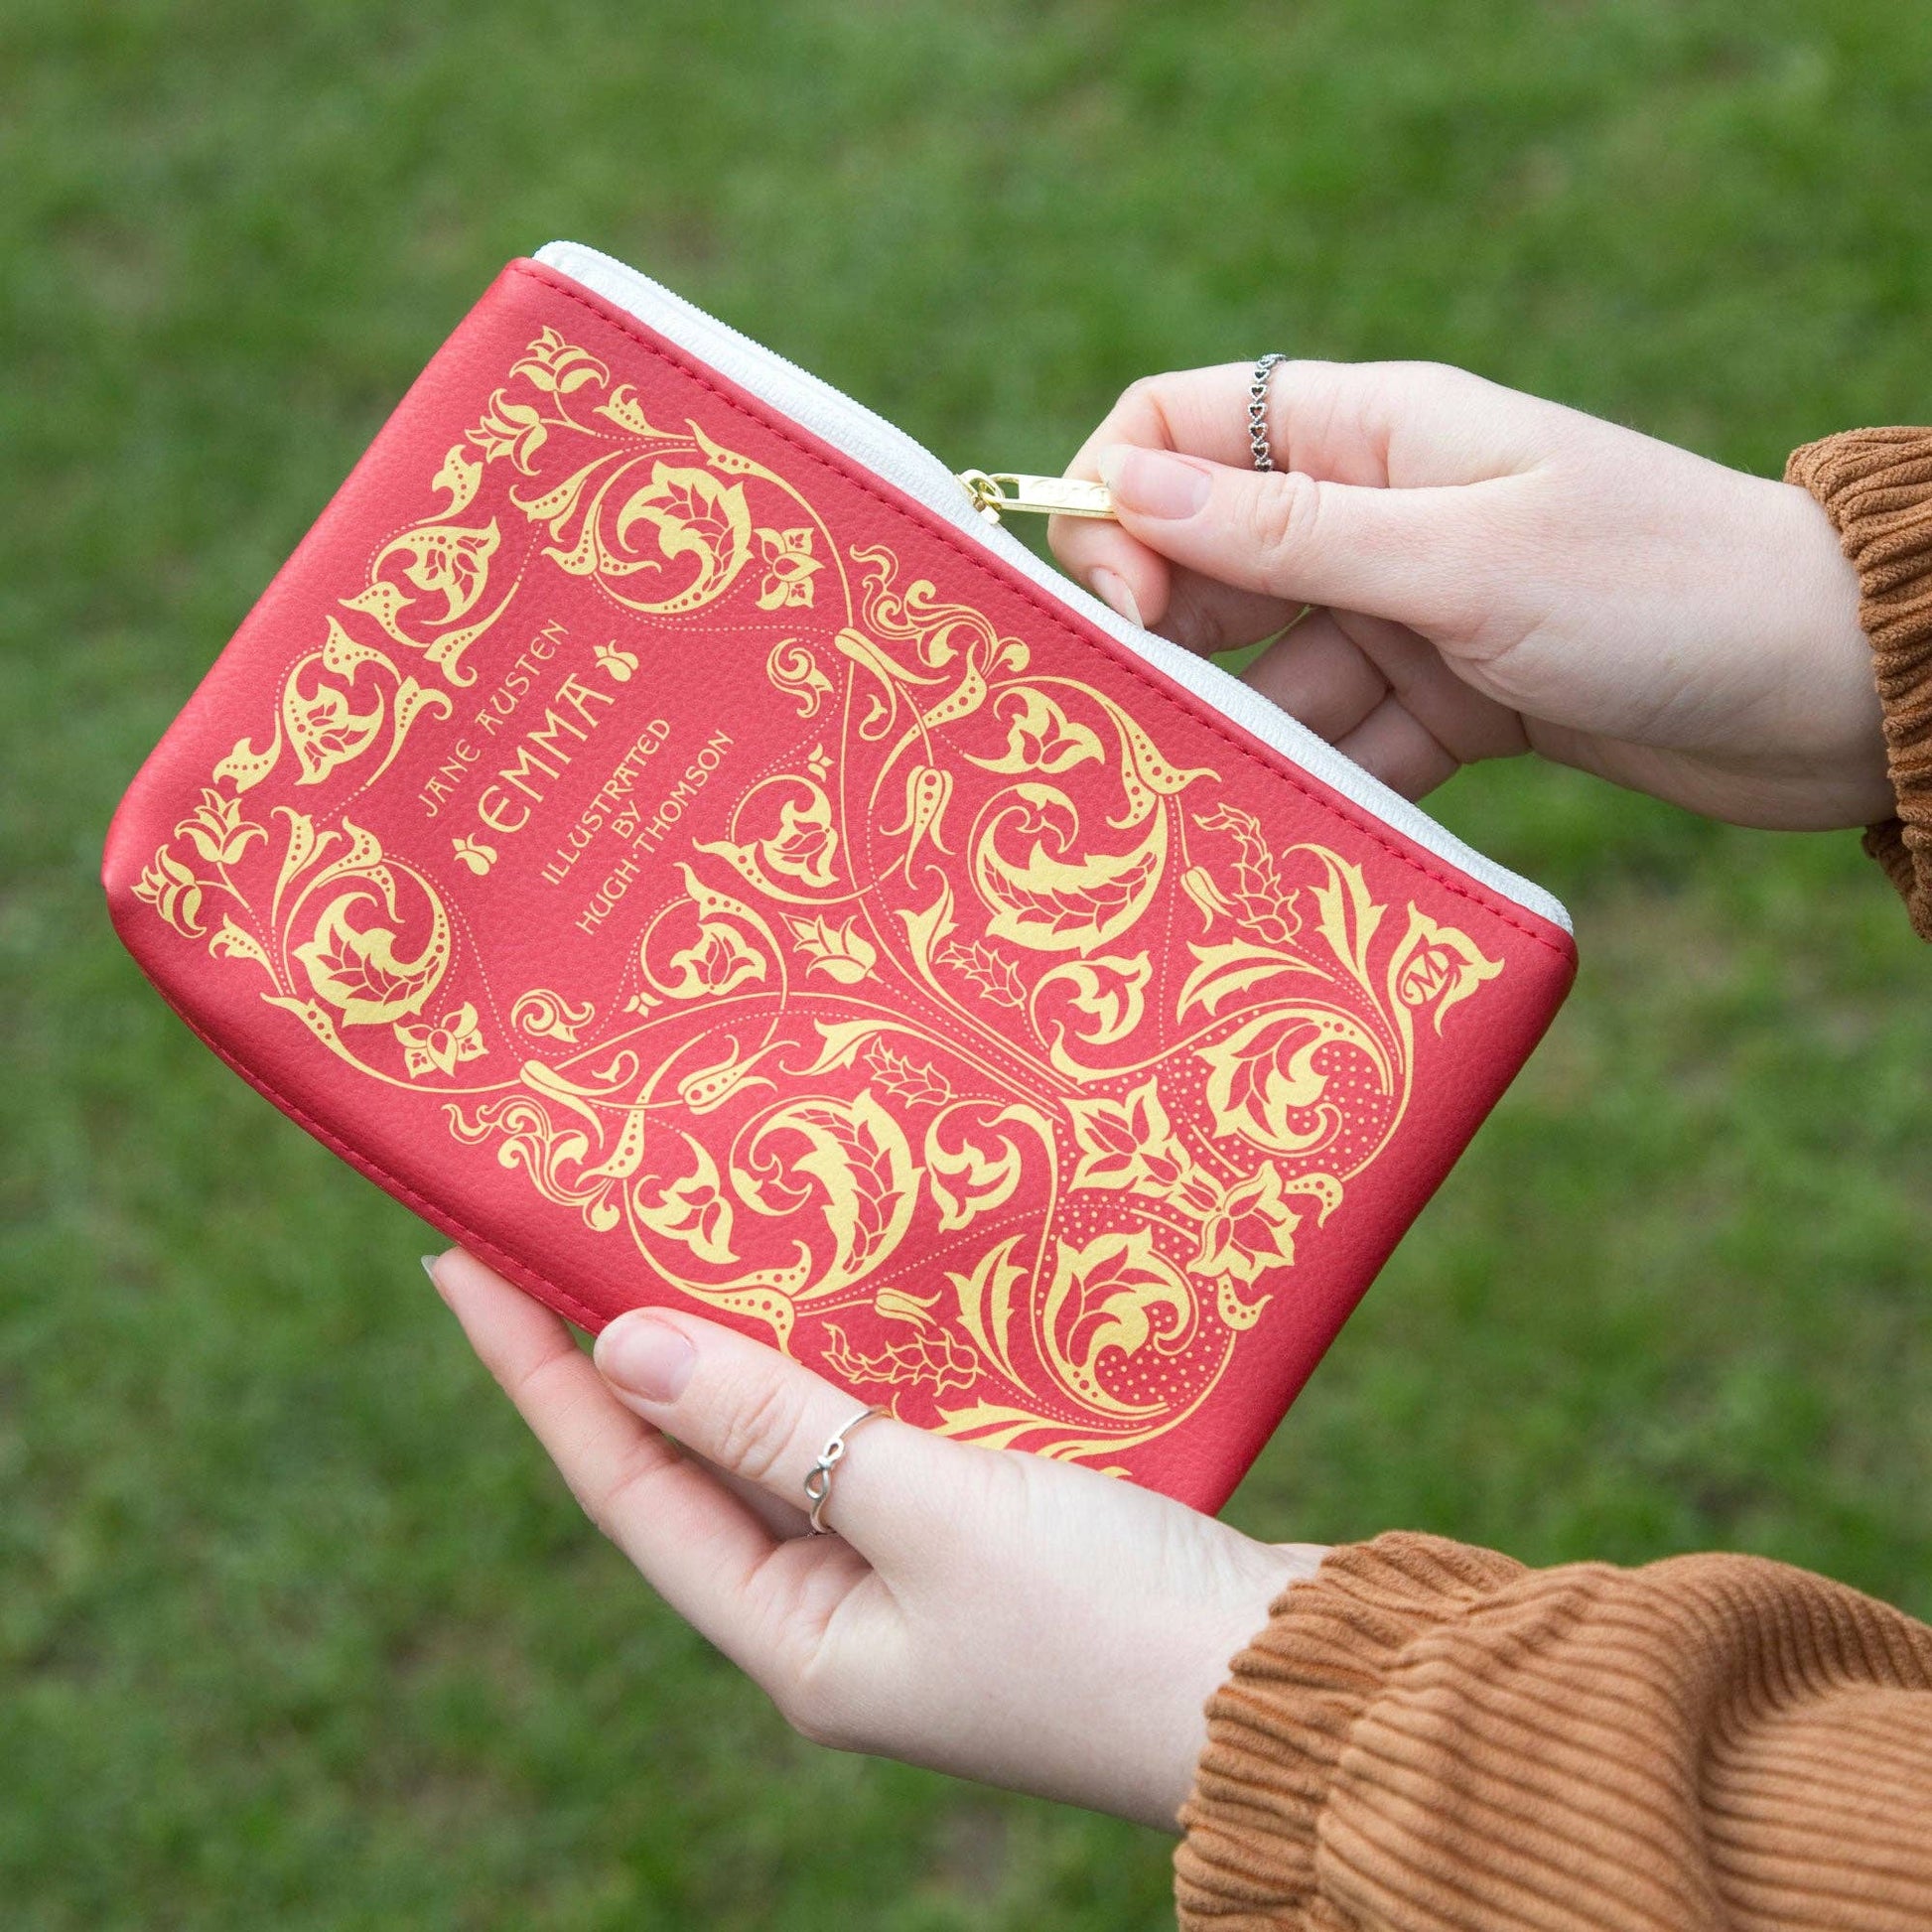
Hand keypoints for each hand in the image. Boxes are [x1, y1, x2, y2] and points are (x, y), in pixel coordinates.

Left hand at [428, 1250, 1323, 1828]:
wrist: (1293, 1684)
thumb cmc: (1107, 1616)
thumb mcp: (929, 1509)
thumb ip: (778, 1426)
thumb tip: (623, 1345)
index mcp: (797, 1642)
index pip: (625, 1488)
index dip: (536, 1372)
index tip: (457, 1260)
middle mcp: (838, 1618)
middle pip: (696, 1467)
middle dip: (625, 1352)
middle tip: (562, 1226)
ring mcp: (915, 1581)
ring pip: (790, 1446)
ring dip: (738, 1349)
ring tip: (679, 1235)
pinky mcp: (988, 1539)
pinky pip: (878, 1438)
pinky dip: (844, 1365)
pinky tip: (839, 1291)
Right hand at [1050, 360, 1889, 829]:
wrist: (1832, 691)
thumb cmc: (1661, 588)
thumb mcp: (1460, 559)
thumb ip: (1290, 533)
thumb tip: (1124, 488)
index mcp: (1375, 434)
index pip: (1184, 425)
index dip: (1119, 501)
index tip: (1117, 606)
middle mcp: (1377, 515)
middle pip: (1210, 562)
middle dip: (1164, 643)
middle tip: (1139, 735)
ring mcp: (1412, 613)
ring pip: (1274, 672)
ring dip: (1245, 738)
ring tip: (1216, 812)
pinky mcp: (1449, 702)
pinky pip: (1347, 744)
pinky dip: (1323, 790)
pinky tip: (1293, 843)